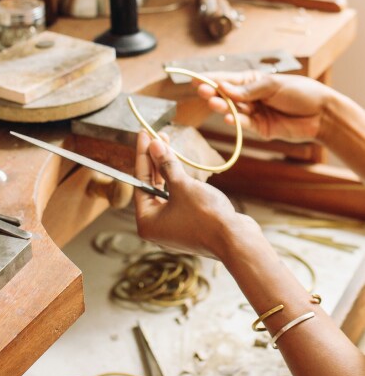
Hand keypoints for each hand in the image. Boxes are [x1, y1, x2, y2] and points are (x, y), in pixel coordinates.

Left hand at [134, 131, 258, 258]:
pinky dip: (178, 181)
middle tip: (156, 137)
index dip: (142, 156)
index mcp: (146, 222)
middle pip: (150, 186)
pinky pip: (178, 198)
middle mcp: (155, 226)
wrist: (237, 240)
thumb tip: (154, 145)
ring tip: (167, 144)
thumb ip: (166, 165)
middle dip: (154, 160)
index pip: (140, 182)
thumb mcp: (182, 186)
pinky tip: (179, 163)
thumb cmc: (206, 216)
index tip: (143, 135)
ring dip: (166, 168)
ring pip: (165, 191)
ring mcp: (172, 226)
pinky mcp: (188, 224)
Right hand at [195, 71, 333, 141]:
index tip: (195, 80)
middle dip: (214, 93)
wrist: (321, 114)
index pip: (228, 80)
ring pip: (232, 110)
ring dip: (222, 107)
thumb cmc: (301, 93)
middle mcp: (250, 97)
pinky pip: (243, 124)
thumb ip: (248, 89)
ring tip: (213, 104)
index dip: (211, 80)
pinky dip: (235, 121)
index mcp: (253, 82)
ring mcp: (253, 113)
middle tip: (202, 92)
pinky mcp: (259, 128)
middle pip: (227, 96)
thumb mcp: (273, 85)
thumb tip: (224, 87)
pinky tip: (228, 118)